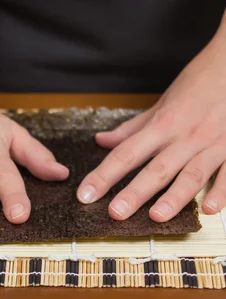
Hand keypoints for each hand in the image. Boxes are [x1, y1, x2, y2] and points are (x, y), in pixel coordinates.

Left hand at [77, 35, 225, 221]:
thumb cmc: (201, 82)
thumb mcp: (164, 101)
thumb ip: (134, 127)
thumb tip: (102, 140)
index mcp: (163, 124)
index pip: (126, 153)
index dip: (103, 175)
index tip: (85, 194)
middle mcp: (185, 136)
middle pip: (156, 168)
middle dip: (135, 192)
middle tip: (116, 212)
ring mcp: (212, 143)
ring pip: (191, 174)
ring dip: (174, 197)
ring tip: (157, 217)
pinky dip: (221, 191)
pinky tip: (209, 209)